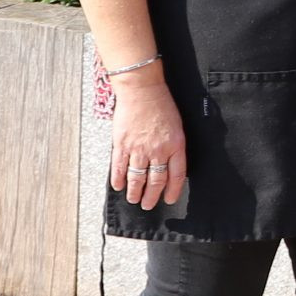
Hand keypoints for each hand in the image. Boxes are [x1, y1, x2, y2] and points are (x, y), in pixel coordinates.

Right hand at [110, 72, 186, 210]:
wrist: (142, 90)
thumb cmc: (162, 104)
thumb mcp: (177, 125)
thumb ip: (173, 145)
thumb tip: (170, 163)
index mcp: (175, 145)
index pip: (177, 175)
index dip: (173, 190)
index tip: (170, 199)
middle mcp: (158, 150)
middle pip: (156, 181)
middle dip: (152, 196)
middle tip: (149, 205)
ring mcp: (138, 149)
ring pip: (136, 178)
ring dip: (135, 192)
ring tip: (134, 200)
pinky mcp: (122, 145)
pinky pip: (119, 167)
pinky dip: (118, 179)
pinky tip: (118, 186)